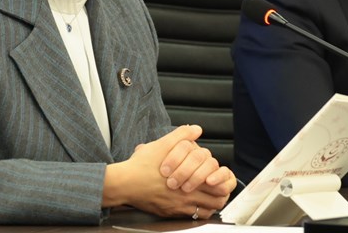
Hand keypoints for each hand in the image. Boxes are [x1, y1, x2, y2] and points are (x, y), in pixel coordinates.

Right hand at [103, 125, 228, 217]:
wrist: (124, 184)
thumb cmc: (142, 165)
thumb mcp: (162, 144)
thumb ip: (181, 135)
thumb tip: (196, 129)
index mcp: (188, 176)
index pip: (217, 181)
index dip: (222, 178)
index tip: (218, 174)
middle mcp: (187, 194)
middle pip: (217, 198)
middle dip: (221, 191)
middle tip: (219, 186)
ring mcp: (180, 206)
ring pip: (208, 209)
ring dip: (212, 202)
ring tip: (210, 195)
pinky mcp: (171, 214)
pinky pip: (194, 217)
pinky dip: (200, 212)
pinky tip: (196, 204)